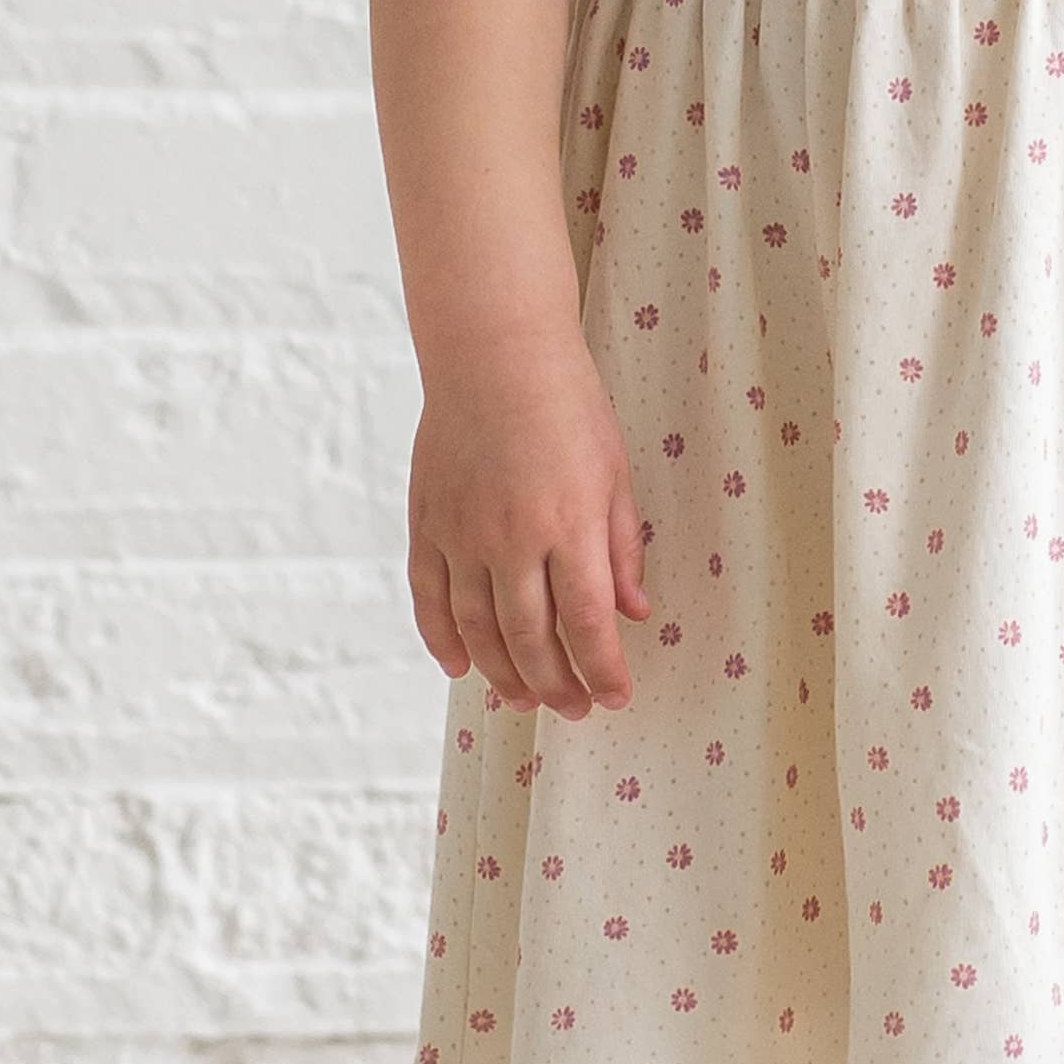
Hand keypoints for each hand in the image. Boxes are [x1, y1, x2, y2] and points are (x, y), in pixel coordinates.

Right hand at [407, 326, 650, 717]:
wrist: (493, 354)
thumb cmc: (568, 405)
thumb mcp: (615, 473)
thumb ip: (622, 548)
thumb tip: (635, 613)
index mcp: (570, 525)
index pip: (588, 623)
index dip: (603, 671)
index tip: (616, 698)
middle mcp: (512, 539)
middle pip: (531, 639)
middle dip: (556, 686)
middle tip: (574, 710)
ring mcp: (463, 534)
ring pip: (478, 630)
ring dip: (501, 675)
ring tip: (523, 701)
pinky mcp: (429, 523)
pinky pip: (430, 598)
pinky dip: (442, 639)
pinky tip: (459, 667)